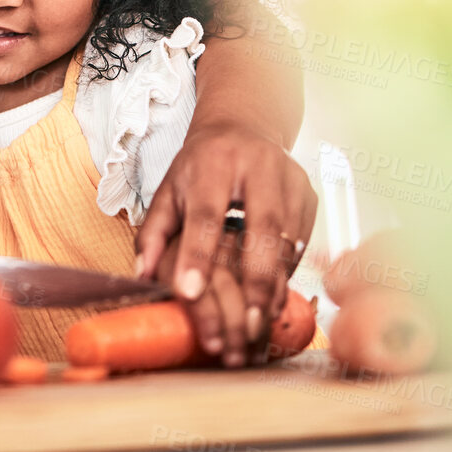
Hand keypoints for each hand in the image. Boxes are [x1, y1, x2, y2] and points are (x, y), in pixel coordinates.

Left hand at [134, 121, 316, 365]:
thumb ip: (154, 232)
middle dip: (255, 280)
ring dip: (276, 284)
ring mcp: (291, 180)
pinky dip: (288, 273)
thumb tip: (142, 274)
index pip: (206, 214)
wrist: (244, 126)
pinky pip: (302, 242)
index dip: (198, 255)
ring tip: (260, 323)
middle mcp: (259, 167)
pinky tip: (275, 300)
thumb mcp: (169, 189)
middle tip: (244, 324)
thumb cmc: (201, 165)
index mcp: (215, 162)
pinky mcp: (310, 195)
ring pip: (289, 239)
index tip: (189, 293)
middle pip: (262, 228)